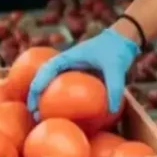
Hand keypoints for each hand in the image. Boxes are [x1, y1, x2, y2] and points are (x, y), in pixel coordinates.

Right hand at [26, 26, 140, 117]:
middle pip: (43, 77)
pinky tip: (61, 113)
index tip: (34, 102)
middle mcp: (67, 63)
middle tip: (34, 114)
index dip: (38, 85)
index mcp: (69, 57)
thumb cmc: (116, 50)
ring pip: (51, 82)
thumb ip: (114, 87)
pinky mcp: (78, 76)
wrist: (123, 40)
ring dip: (44, 97)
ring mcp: (71, 69)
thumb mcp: (116, 68)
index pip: (47, 70)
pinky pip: (63, 87)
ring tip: (41, 116)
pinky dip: (57, 97)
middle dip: (35, 95)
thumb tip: (111, 109)